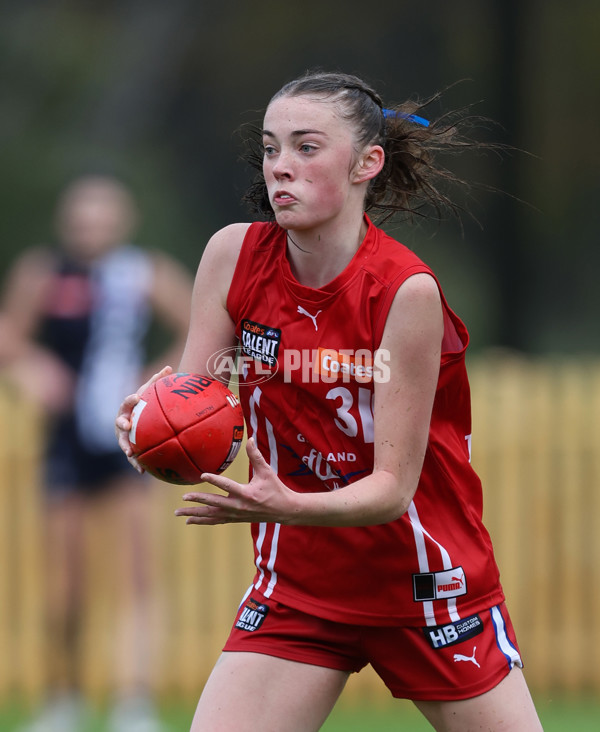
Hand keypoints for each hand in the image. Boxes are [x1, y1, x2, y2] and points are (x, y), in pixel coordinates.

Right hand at [115, 365, 172, 471]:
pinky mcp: (127, 447)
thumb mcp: (150, 393)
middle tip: (126, 425)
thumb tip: (170, 368)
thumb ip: (158, 381)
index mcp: (127, 408)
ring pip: (122, 442)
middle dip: (121, 424)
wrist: (135, 420)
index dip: (130, 399)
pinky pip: (131, 457)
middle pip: (119, 423)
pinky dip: (136, 464)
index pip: (127, 402)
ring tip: (130, 453)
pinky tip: (142, 472)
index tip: (136, 397)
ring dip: (125, 447)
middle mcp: (122, 421)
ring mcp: (122, 436)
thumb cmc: (144, 405)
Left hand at [175, 438, 299, 524]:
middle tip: (184, 496)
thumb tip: (250, 438)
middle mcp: (239, 506)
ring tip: (179, 513)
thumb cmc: (276, 489)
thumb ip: (256, 456)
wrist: (284, 510)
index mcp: (246, 494)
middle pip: (214, 503)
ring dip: (195, 514)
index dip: (214, 480)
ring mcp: (236, 514)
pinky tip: (190, 521)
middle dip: (198, 500)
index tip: (202, 475)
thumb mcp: (267, 471)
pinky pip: (216, 521)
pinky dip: (203, 521)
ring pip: (212, 515)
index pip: (227, 486)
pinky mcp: (235, 519)